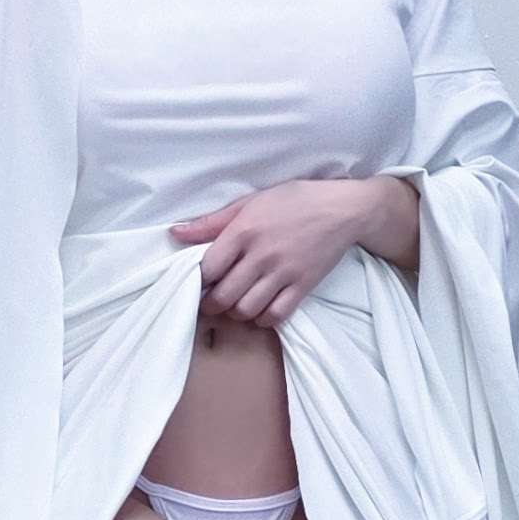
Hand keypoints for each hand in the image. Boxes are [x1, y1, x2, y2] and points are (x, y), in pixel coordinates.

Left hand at [168, 178, 394, 328]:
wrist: (342, 209)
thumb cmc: (293, 200)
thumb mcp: (250, 202)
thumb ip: (212, 221)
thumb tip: (176, 233)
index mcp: (244, 231)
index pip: (208, 268)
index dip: (198, 280)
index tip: (199, 282)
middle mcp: (261, 255)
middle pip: (224, 295)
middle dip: (211, 303)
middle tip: (210, 301)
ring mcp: (283, 273)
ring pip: (247, 309)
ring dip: (235, 312)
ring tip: (233, 304)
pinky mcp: (303, 286)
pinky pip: (275, 315)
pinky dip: (262, 319)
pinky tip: (258, 309)